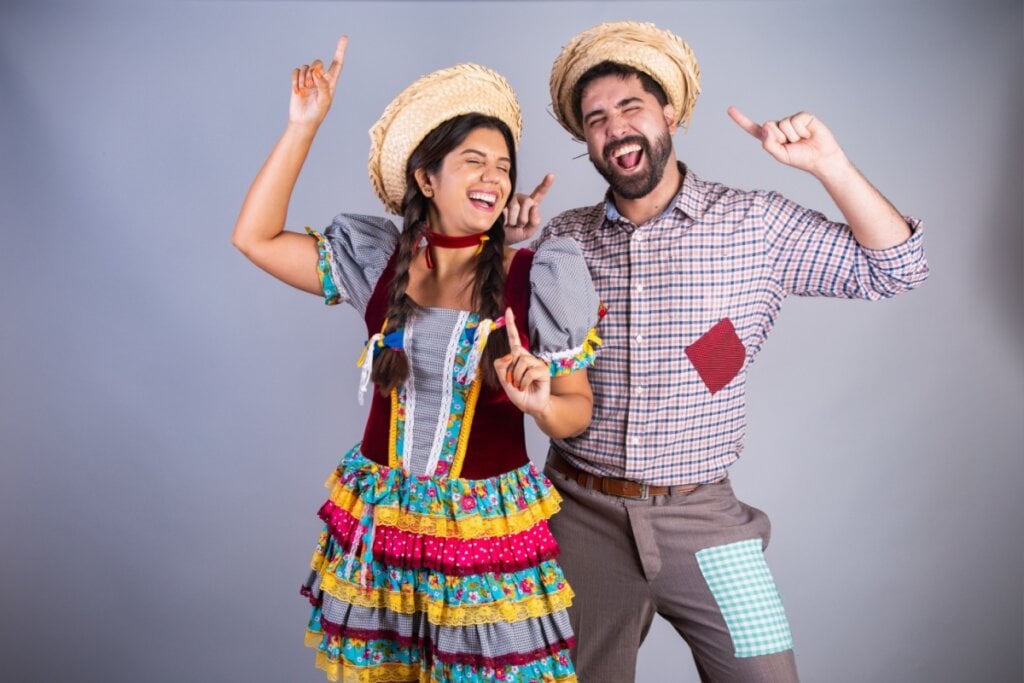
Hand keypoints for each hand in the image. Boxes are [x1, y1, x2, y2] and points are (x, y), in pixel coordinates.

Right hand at [289, 35, 347, 129]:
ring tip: (304, 92)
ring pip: (305, 67)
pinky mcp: (298, 81)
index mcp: (331, 82)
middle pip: (317, 62)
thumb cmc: (317, 113)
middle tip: (311, 86)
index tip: (344, 37)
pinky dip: (295, 80)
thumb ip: (323, 85)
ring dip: (303, 80)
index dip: (340, 50)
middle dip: (313, 72)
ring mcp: (308, 79)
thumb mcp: (324, 101)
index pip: (337, 63)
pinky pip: (296, 72)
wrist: (303, 121)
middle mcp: (320, 78)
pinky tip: (296, 91)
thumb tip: (317, 72)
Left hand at [494, 307, 550, 415]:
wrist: (532, 406)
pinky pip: (528, 372)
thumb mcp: (503, 380)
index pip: (514, 338)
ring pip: (520, 362)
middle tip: (512, 382)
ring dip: (516, 378)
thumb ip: (501, 367)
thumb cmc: (519, 393)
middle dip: (509, 371)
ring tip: (521, 386)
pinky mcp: (543, 370)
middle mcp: (527, 357)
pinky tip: (527, 387)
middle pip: (514, 354)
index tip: (509, 310)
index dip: (510, 324)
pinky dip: (523, 383)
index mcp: (517, 357)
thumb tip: (509, 355)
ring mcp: (536, 363)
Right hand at [503, 173, 553, 243]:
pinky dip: (506, 219)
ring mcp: (510, 199)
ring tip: (510, 224)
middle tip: (518, 225)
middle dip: (524, 218)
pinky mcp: (500, 201)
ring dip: (514, 221)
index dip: (545, 185)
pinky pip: (506, 210)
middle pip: (528, 203)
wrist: (498, 239)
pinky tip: (503, 221)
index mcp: (530, 205)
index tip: (551, 175)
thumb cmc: (513, 234)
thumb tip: (535, 207)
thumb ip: (535, 222)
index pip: (539, 194)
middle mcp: (521, 199)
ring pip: (516, 208)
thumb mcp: (528, 232)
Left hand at [728, 106, 847, 178]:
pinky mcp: (803, 117)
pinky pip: (795, 121)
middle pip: (769, 126)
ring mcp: (791, 121)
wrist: (821, 158)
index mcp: (770, 137)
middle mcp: (779, 127)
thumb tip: (766, 126)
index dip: (741, 119)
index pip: (753, 128)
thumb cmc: (801, 158)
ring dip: (792, 136)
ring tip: (802, 140)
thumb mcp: (780, 155)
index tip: (729, 109)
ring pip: (783, 124)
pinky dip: (801, 130)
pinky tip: (808, 134)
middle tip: (792, 144)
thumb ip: (769, 144)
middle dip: (779, 137)